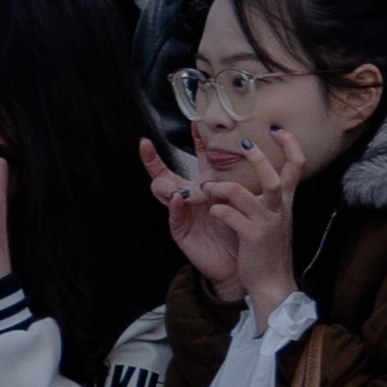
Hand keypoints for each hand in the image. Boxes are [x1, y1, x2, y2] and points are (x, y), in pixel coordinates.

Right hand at [141, 132, 245, 293]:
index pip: (196, 158)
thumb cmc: (238, 230)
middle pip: (165, 174)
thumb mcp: (238, 201)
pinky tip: (179, 199)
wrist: (238, 264)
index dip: (194, 140)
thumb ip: (237, 183)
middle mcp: (190, 197)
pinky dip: (175, 207)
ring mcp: (182, 213)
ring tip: (174, 186)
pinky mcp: (181, 231)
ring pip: (165, 192)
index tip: (192, 122)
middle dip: (152, 160)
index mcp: (206, 185)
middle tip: (145, 145)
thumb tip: (241, 157)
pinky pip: (174, 216)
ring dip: (168, 186)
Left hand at [195, 123, 305, 309]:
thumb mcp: (275, 220)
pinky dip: (218, 210)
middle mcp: (279, 210)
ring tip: (207, 187)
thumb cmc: (269, 251)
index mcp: (284, 203)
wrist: (273, 285)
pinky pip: (230, 216)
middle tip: (244, 143)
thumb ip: (271, 199)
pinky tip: (212, 211)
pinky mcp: (252, 238)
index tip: (278, 129)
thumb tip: (261, 175)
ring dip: (220, 186)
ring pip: (242, 193)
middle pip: (273, 177)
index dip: (290, 145)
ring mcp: (266, 224)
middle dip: (258, 157)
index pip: (296, 168)